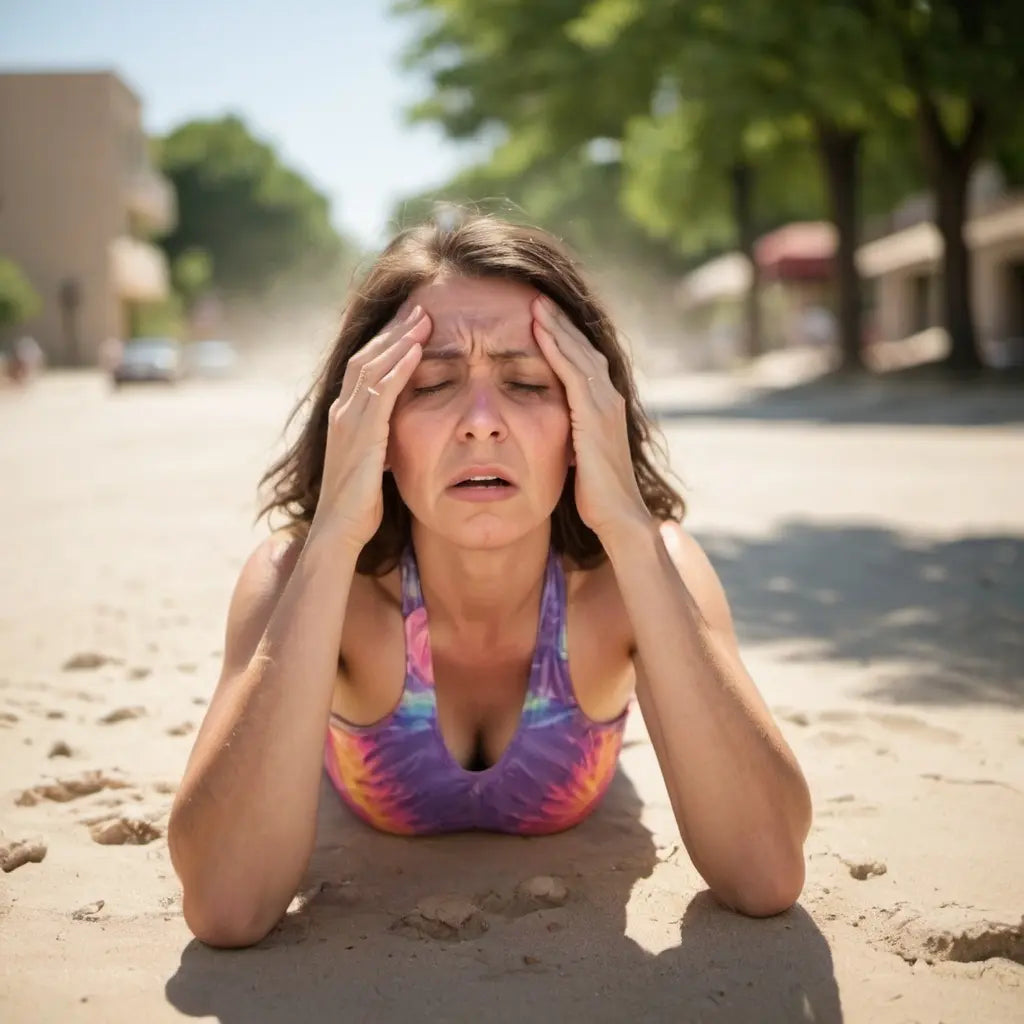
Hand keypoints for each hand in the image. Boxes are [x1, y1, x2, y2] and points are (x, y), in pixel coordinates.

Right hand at [310, 306, 431, 551]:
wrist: (339, 531)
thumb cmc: (359, 504)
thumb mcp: (374, 463)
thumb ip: (383, 441)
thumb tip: (398, 433)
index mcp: (345, 416)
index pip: (365, 366)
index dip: (388, 342)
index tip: (413, 324)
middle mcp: (342, 412)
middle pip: (367, 356)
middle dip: (395, 331)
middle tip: (422, 307)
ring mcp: (349, 421)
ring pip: (373, 366)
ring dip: (400, 340)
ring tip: (426, 318)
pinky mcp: (361, 435)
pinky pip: (381, 391)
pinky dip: (399, 367)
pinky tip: (418, 350)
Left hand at [531, 295, 648, 540]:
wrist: (619, 517)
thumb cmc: (597, 495)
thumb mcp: (580, 455)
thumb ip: (570, 434)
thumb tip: (555, 430)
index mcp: (605, 406)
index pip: (583, 360)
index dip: (563, 337)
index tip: (541, 316)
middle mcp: (609, 398)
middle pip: (582, 348)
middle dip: (559, 321)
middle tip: (536, 296)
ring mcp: (604, 405)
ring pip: (578, 353)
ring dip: (555, 327)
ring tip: (534, 304)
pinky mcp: (593, 416)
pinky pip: (572, 373)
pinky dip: (555, 349)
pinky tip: (537, 332)